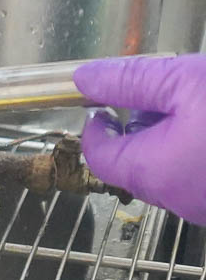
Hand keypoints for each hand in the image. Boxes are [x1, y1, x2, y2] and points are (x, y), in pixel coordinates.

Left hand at [73, 55, 205, 224]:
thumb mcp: (181, 82)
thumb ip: (127, 82)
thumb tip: (84, 79)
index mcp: (155, 173)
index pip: (99, 157)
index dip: (94, 128)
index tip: (101, 104)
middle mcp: (180, 200)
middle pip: (133, 165)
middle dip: (135, 128)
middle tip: (156, 96)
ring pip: (168, 171)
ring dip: (166, 139)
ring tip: (191, 106)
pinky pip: (195, 177)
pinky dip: (193, 152)